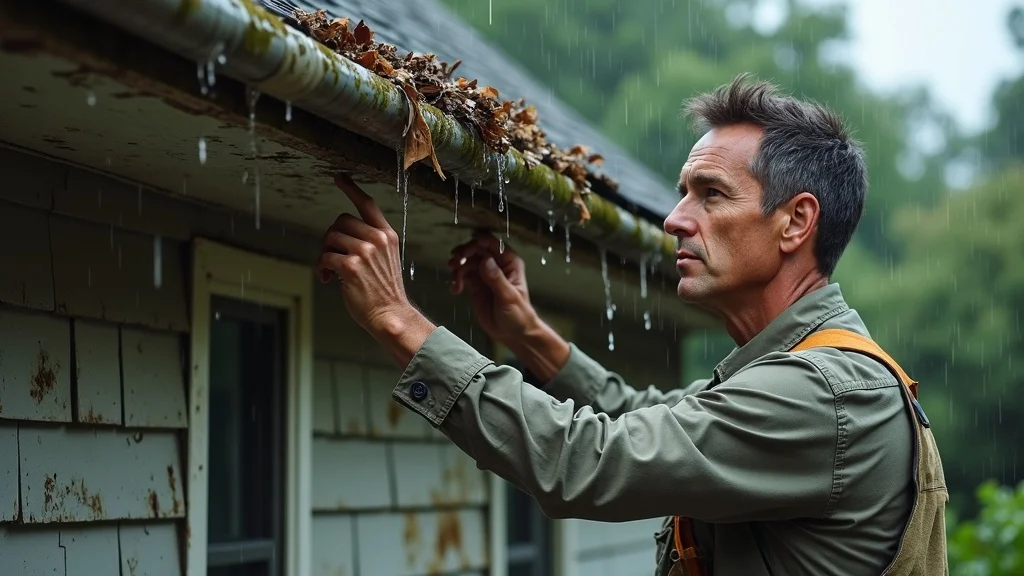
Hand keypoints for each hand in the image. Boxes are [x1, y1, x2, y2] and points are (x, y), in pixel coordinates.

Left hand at [315, 174, 434, 364]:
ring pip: (330, 238)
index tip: (339, 177)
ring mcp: (365, 252)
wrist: (390, 314)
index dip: (351, 188)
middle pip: (340, 221)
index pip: (367, 204)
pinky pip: (324, 257)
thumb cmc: (385, 290)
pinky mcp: (351, 267)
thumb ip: (370, 241)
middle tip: (331, 256)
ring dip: (324, 254)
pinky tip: (328, 279)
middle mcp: (378, 240)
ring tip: (330, 271)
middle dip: (330, 238)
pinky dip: (321, 268)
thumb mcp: (386, 258)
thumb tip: (341, 232)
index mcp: (387, 235)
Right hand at [449, 232, 538, 345]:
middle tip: (454, 263)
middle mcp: (497, 265)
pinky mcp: (475, 285)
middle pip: (476, 250)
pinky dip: (456, 280)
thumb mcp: (508, 296)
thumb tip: (486, 260)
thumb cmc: (518, 315)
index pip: (493, 244)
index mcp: (509, 262)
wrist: (514, 334)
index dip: (477, 244)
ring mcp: (484, 274)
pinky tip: (455, 290)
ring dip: (458, 268)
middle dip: (463, 254)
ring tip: (455, 281)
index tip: (465, 252)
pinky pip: (462, 276)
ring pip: (467, 262)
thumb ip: (496, 279)